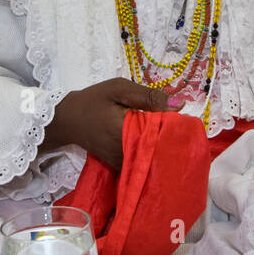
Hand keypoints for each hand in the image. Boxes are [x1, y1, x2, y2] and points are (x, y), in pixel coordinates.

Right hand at [43, 77, 178, 171]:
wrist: (68, 120)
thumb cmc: (94, 100)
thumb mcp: (119, 89)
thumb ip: (149, 96)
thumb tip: (181, 105)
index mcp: (126, 131)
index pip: (162, 136)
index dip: (177, 130)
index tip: (185, 122)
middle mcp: (124, 152)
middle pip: (160, 150)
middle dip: (172, 140)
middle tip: (181, 128)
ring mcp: (121, 162)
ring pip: (152, 158)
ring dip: (162, 147)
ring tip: (169, 134)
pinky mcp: (119, 166)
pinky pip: (141, 163)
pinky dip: (150, 153)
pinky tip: (153, 141)